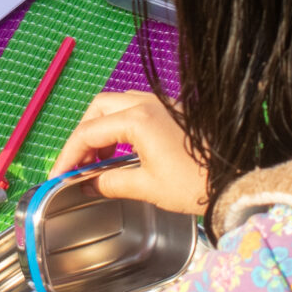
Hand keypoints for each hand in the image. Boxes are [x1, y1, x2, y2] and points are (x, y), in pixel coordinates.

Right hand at [50, 90, 206, 214]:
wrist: (233, 179)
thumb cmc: (193, 184)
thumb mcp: (146, 187)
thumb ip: (110, 183)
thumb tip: (87, 183)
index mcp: (137, 119)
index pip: (88, 132)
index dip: (68, 155)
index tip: (58, 175)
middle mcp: (148, 103)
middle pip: (98, 109)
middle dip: (83, 135)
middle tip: (77, 164)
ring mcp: (162, 104)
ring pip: (117, 105)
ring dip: (101, 129)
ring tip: (97, 159)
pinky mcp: (173, 112)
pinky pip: (136, 109)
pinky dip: (120, 126)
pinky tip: (121, 151)